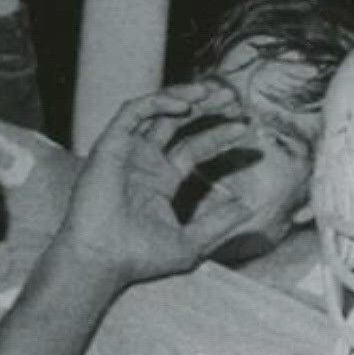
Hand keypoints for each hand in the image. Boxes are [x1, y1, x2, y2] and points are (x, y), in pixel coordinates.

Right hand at [57, 83, 255, 285]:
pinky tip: (184, 106)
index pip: (194, 146)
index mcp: (161, 180)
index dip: (219, 134)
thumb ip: (220, 223)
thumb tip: (249, 208)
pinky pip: (131, 113)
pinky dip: (157, 103)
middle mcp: (144, 162)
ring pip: (154, 110)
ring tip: (212, 93)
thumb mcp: (191, 243)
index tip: (245, 127)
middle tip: (232, 98)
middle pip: (176, 122)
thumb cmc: (140, 257)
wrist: (104, 261)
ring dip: (182, 96)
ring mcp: (126, 153)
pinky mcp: (109, 147)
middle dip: (204, 107)